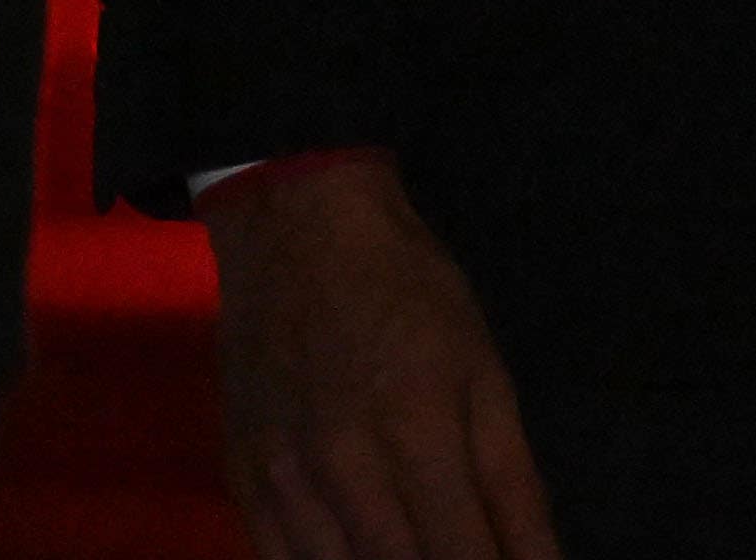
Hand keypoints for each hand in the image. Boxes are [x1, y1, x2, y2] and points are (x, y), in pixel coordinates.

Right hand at [205, 153, 561, 559]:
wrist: (297, 228)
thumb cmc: (408, 292)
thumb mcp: (484, 374)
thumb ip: (513, 485)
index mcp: (417, 432)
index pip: (462, 558)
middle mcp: (343, 468)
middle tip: (462, 558)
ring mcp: (282, 479)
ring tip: (417, 556)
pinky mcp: (241, 480)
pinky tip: (360, 558)